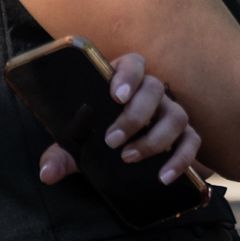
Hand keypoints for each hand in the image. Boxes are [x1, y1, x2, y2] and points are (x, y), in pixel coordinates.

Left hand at [38, 50, 200, 187]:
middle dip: (135, 116)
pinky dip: (181, 159)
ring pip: (177, 116)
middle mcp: (152, 92)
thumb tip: (47, 173)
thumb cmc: (96, 133)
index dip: (128, 75)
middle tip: (112, 141)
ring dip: (155, 139)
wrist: (115, 148)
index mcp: (124, 80)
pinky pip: (192, 141)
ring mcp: (170, 112)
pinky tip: (164, 177)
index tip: (116, 96)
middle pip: (155, 90)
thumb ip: (61, 153)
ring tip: (130, 158)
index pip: (134, 63)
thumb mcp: (76, 141)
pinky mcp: (184, 135)